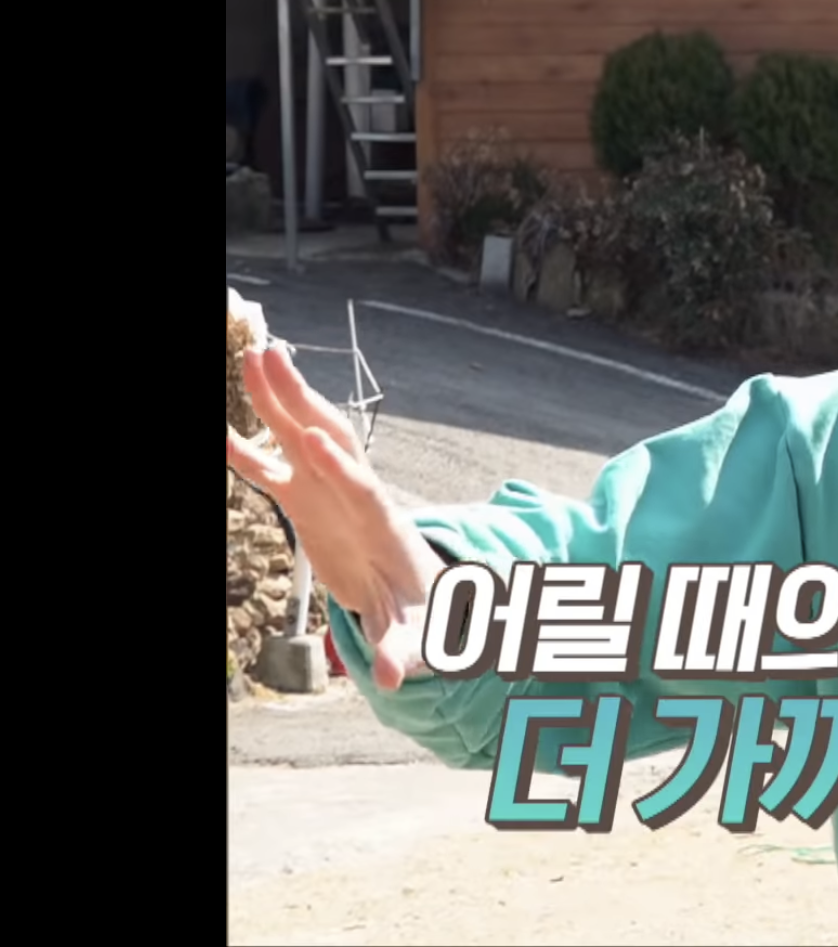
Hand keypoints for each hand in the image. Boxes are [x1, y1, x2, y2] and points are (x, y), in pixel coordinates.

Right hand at [226, 343, 440, 690]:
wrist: (424, 600)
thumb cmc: (425, 617)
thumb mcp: (415, 639)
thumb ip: (405, 653)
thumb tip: (399, 681)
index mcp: (386, 529)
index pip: (363, 490)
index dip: (340, 467)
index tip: (313, 438)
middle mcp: (360, 498)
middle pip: (332, 445)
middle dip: (304, 404)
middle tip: (275, 358)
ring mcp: (331, 493)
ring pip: (303, 439)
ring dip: (279, 400)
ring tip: (253, 354)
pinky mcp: (308, 501)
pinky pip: (271, 470)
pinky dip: (244, 449)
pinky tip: (216, 426)